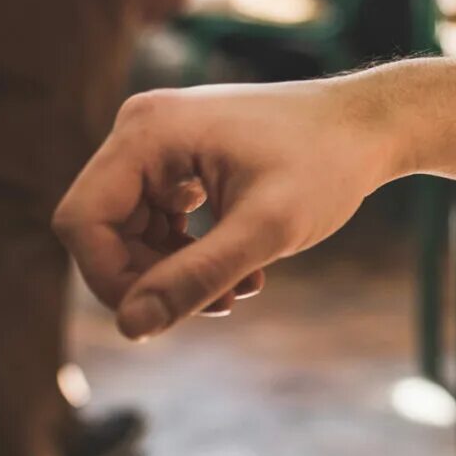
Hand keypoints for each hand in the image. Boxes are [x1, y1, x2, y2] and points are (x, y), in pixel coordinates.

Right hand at [53, 78, 394, 338]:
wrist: (372, 127)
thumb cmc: (328, 166)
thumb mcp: (267, 230)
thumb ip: (198, 276)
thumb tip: (131, 328)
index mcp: (148, 131)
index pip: (83, 221)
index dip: (110, 279)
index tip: (165, 314)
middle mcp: (142, 127)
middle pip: (103, 229)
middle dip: (152, 278)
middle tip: (218, 303)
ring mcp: (161, 141)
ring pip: (131, 231)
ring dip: (175, 271)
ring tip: (239, 291)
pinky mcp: (182, 157)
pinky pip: (158, 220)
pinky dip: (190, 253)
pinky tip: (242, 273)